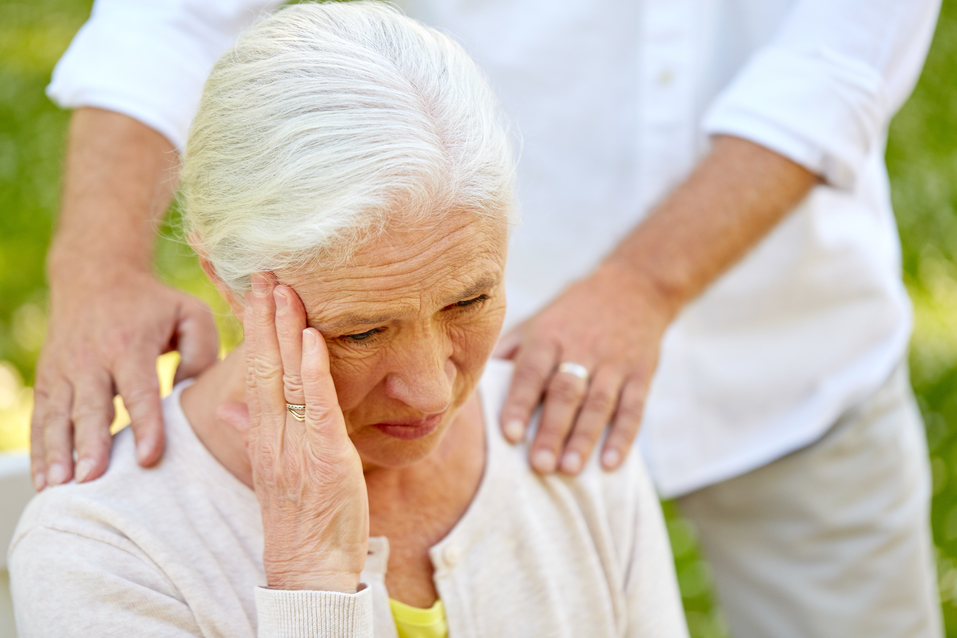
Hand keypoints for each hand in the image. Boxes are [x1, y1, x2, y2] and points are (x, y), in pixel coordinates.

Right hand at [31, 268, 218, 489]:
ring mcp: (64, 370)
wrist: (95, 274)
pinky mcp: (48, 379)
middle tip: (94, 479)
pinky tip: (45, 481)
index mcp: (130, 344)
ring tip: (61, 486)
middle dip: (91, 445)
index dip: (145, 424)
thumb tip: (194, 395)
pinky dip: (40, 450)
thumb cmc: (153, 302)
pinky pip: (42, 418)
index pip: (138, 390)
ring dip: (58, 453)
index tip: (149, 457)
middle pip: (91, 407)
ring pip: (58, 416)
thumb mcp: (189, 313)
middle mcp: (92, 358)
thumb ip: (202, 351)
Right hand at [245, 275, 367, 592]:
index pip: (254, 370)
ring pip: (287, 377)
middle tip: (265, 270)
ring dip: (286, 330)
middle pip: (264, 365)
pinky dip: (314, 370)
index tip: (254, 289)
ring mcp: (295, 445)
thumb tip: (228, 405)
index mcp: (262, 434)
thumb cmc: (301, 517)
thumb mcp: (273, 469)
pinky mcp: (323, 457)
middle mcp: (272, 434)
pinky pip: (316, 406)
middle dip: (264, 316)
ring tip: (284, 287)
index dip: (254, 328)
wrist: (309, 567)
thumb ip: (251, 431)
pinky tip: (313, 338)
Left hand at [494, 261, 676, 474]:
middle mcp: (581, 347)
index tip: (509, 435)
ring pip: (599, 403)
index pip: (532, 371)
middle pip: (566, 391)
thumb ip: (508, 351)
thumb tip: (473, 382)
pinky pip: (633, 408)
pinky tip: (610, 464)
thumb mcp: (537, 320)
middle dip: (552, 429)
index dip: (520, 402)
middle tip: (539, 465)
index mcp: (549, 335)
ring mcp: (614, 362)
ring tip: (569, 469)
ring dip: (584, 438)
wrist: (633, 287)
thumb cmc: (572, 312)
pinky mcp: (641, 373)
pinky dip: (623, 437)